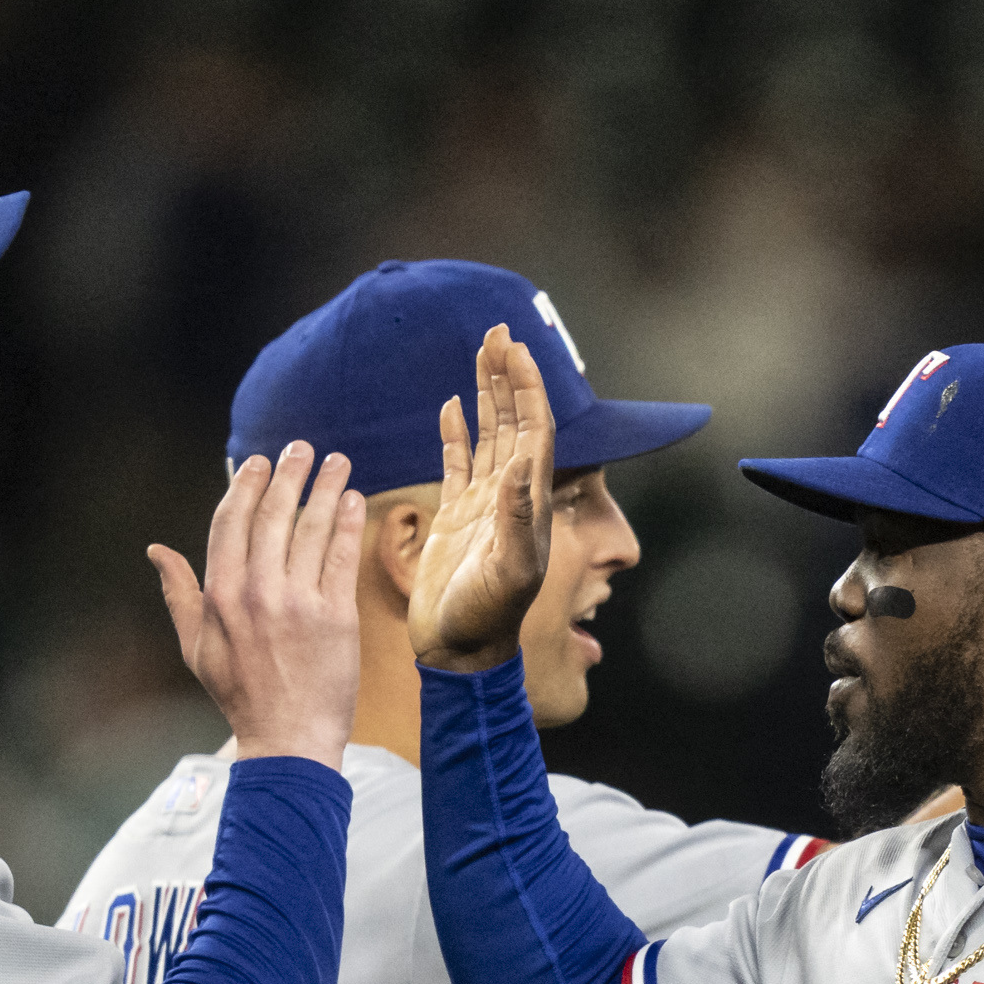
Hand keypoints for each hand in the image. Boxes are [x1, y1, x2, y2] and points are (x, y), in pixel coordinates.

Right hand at [148, 441, 362, 766]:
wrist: (288, 739)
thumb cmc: (240, 695)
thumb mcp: (196, 647)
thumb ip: (178, 593)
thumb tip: (156, 550)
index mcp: (220, 595)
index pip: (231, 523)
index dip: (245, 486)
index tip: (258, 462)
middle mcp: (257, 592)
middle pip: (273, 516)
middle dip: (288, 475)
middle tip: (301, 448)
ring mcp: (299, 603)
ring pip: (311, 530)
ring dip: (325, 488)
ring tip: (337, 461)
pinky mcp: (337, 617)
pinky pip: (342, 558)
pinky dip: (349, 524)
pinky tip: (354, 500)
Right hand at [407, 323, 560, 671]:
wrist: (461, 652)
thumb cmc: (487, 619)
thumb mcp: (508, 571)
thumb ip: (515, 520)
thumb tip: (519, 466)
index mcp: (526, 501)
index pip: (532, 430)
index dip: (527, 388)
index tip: (515, 348)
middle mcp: (509, 497)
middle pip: (512, 422)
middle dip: (507, 377)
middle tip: (498, 332)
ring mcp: (482, 505)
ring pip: (487, 435)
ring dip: (486, 395)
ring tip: (482, 353)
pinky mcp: (456, 518)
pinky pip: (458, 462)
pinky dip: (456, 431)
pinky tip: (452, 405)